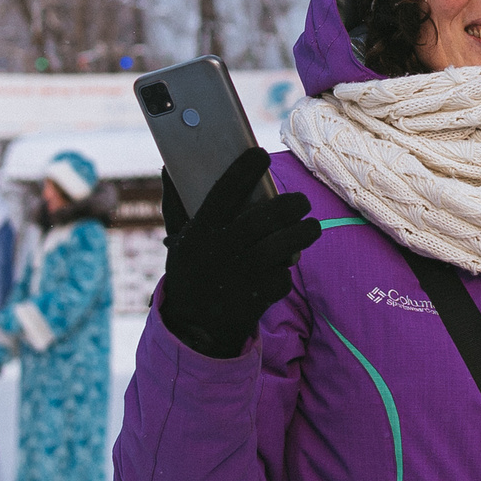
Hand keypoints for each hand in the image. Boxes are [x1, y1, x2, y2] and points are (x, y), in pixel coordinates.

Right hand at [156, 148, 318, 358]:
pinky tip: (285, 263)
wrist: (193, 327)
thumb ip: (177, 203)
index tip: (259, 154)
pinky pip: (282, 276)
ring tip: (311, 226)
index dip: (243, 170)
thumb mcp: (179, 240)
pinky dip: (286, 268)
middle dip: (290, 205)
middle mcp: (220, 252)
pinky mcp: (257, 298)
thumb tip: (169, 166)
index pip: (224, 192)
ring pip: (282, 246)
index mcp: (200, 232)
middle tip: (302, 201)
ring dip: (303, 232)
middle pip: (264, 219)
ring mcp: (240, 276)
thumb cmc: (191, 271)